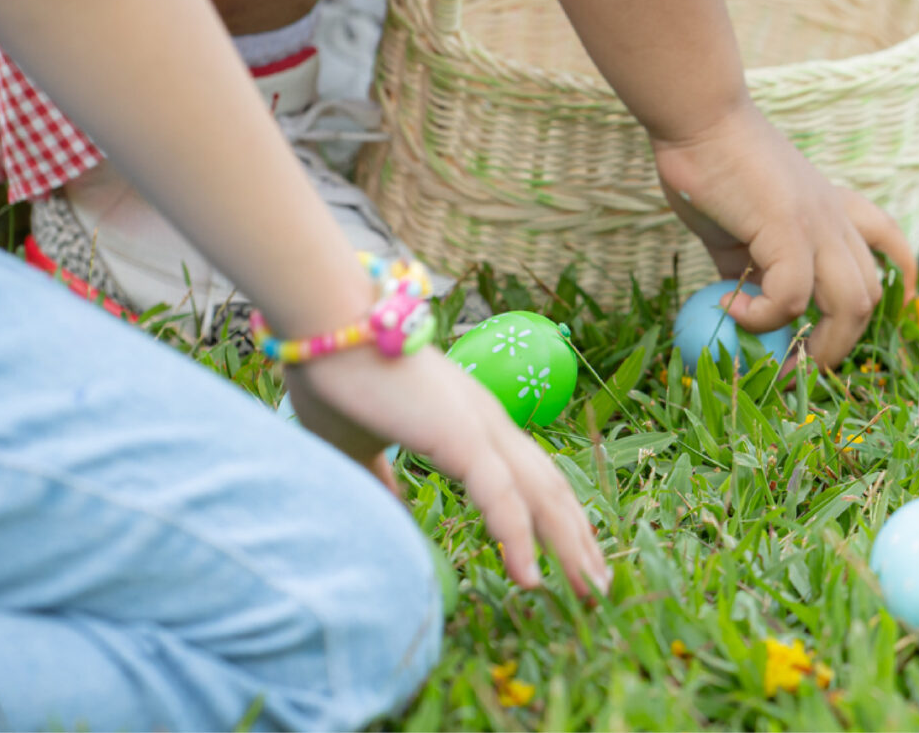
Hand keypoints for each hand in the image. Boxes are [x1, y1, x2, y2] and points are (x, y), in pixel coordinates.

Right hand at [283, 345, 610, 597]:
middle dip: (577, 537)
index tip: (566, 556)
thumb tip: (389, 508)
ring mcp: (479, 427)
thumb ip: (381, 478)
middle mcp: (488, 423)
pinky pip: (501, 496)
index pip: (528, 476)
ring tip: (589, 589)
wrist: (320, 329)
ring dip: (568, 544)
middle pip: (550, 487)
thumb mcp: (357, 446)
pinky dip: (519, 537)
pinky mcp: (461, 435)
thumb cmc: (334, 378)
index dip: (551, 516)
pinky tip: (528, 578)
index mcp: (471, 423)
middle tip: (598, 583)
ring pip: (541, 494)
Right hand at [653, 97, 916, 366]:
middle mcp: (834, 218)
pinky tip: (727, 307)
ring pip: (852, 304)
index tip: (892, 307)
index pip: (888, 241)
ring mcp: (817, 224)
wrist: (698, 116)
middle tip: (796, 366)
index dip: (900, 276)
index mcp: (830, 209)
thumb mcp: (739, 224)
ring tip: (776, 357)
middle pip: (870, 296)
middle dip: (840, 344)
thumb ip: (750, 264)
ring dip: (818, 345)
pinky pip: (792, 296)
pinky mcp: (788, 228)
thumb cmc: (711, 161)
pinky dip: (762, 316)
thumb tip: (740, 306)